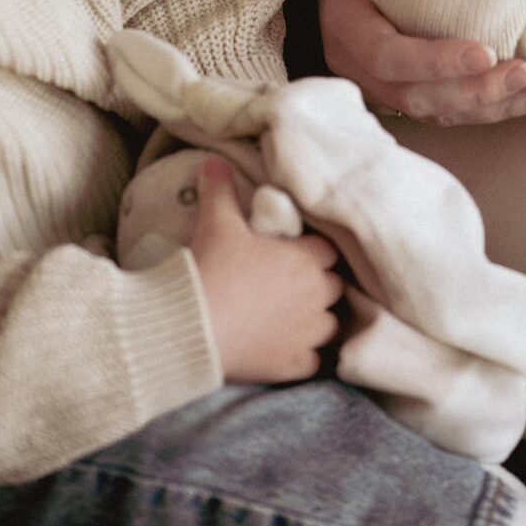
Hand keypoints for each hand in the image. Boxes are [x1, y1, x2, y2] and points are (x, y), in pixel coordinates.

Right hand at [189, 160, 342, 382]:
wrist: (192, 325)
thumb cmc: (212, 268)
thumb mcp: (216, 221)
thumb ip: (220, 188)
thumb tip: (214, 160)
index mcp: (308, 258)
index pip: (329, 250)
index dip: (312, 252)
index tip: (293, 254)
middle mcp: (317, 295)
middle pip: (333, 286)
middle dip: (317, 285)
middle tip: (288, 286)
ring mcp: (308, 333)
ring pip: (328, 325)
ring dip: (313, 321)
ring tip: (287, 318)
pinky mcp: (293, 366)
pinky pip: (312, 362)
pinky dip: (301, 357)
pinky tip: (282, 349)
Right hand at [317, 0, 525, 123]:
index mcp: (347, 28)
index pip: (388, 57)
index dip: (436, 62)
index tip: (484, 53)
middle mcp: (364, 68)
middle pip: (421, 96)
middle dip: (476, 90)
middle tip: (525, 73)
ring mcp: (388, 86)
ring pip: (443, 112)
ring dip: (496, 105)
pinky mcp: (416, 90)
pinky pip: (456, 110)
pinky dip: (499, 108)